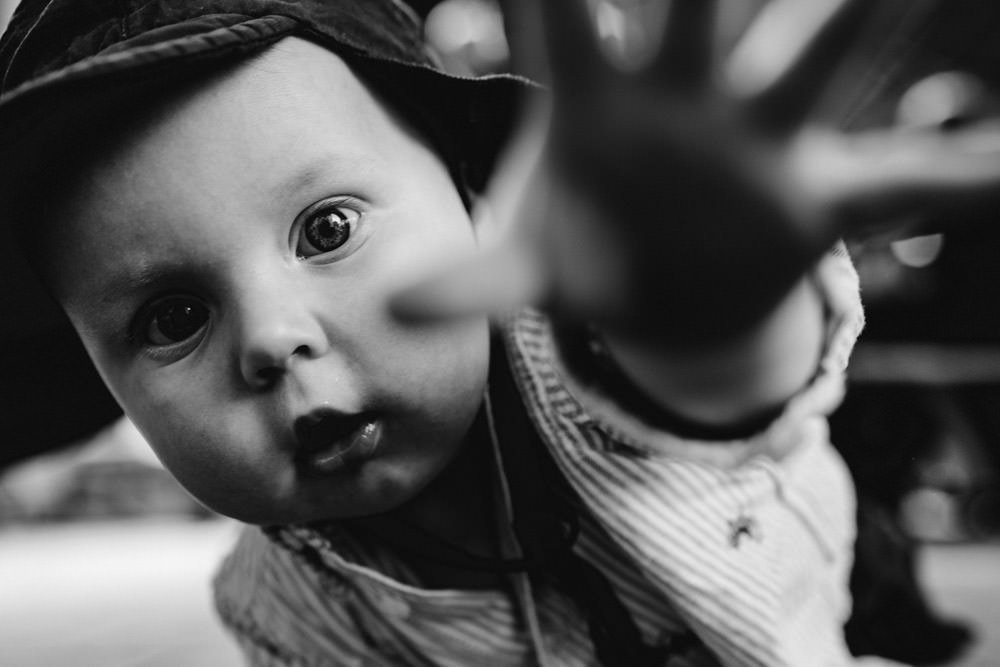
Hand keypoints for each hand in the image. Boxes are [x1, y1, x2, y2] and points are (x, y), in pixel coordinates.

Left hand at [395, 0, 999, 342]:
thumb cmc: (580, 253)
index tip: (479, 2)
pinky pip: (906, 184)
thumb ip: (474, 278)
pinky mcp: (820, 192)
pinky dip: (966, 184)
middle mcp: (684, 91)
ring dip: (868, 8)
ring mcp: (761, 132)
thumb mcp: (528, 270)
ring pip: (821, 50)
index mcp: (594, 103)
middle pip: (699, 2)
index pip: (556, 20)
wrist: (655, 286)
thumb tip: (397, 298)